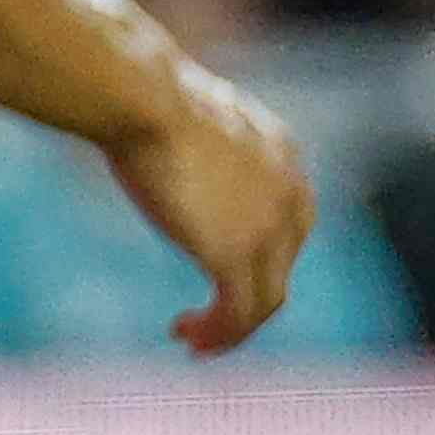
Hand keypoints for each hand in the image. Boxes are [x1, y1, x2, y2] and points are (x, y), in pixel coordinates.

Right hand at [106, 59, 316, 352]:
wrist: (147, 102)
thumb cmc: (145, 95)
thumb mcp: (186, 113)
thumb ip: (193, 139)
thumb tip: (156, 128)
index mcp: (282, 157)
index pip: (288, 223)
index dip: (259, 258)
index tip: (217, 273)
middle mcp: (289, 195)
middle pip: (280, 266)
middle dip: (245, 298)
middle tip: (205, 317)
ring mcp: (268, 229)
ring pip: (265, 301)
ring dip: (230, 327)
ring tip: (192, 340)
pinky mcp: (236, 256)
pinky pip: (239, 314)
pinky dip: (219, 334)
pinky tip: (186, 335)